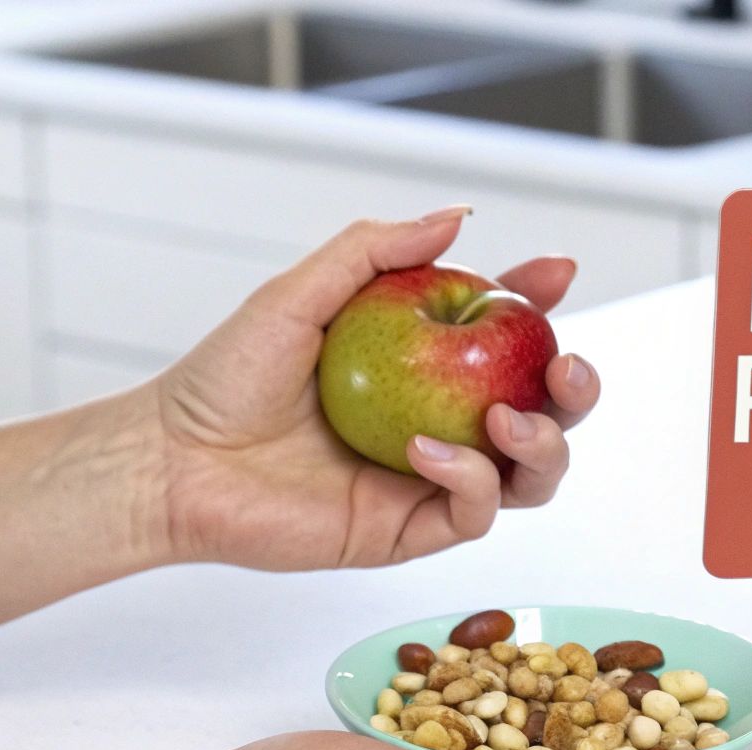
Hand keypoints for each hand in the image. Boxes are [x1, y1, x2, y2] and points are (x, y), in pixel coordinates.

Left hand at [144, 207, 599, 569]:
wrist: (176, 463)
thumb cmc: (224, 379)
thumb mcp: (300, 293)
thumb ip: (375, 251)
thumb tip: (456, 217)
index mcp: (422, 365)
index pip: (502, 333)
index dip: (539, 303)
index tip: (555, 274)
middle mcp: (439, 422)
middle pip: (542, 411)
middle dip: (575, 388)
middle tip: (563, 367)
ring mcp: (429, 481)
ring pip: (529, 474)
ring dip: (542, 442)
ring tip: (506, 417)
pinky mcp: (409, 531)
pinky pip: (474, 512)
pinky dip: (468, 479)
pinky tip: (426, 449)